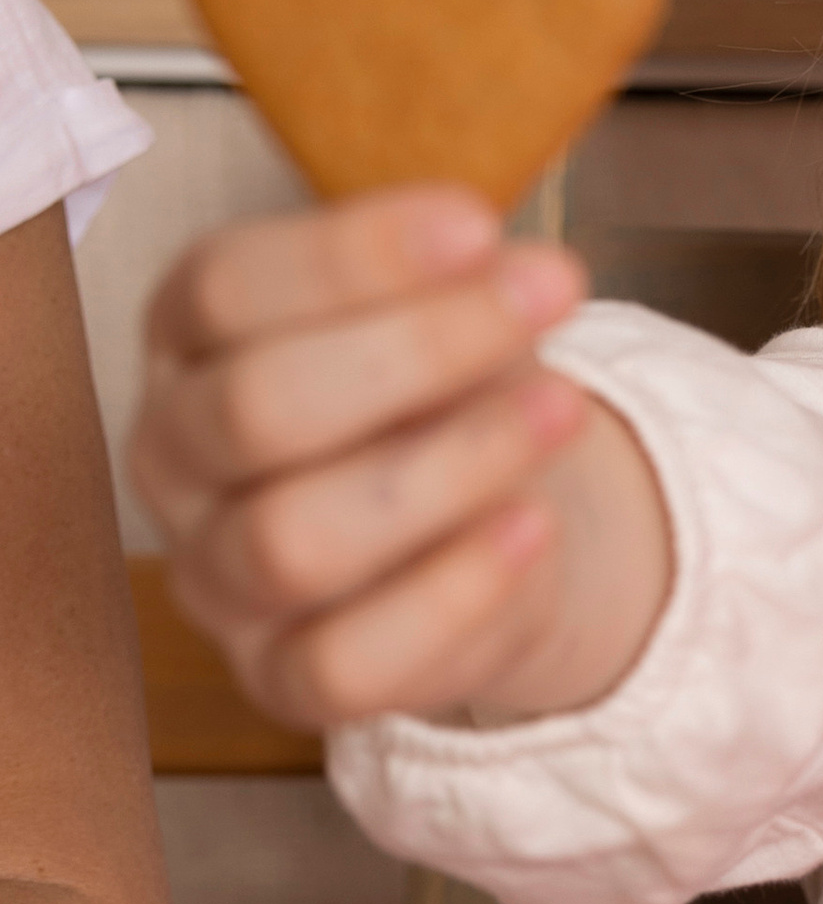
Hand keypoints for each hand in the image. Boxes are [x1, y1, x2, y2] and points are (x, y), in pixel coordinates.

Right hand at [132, 186, 672, 731]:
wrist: (487, 523)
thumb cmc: (441, 392)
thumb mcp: (442, 307)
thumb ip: (450, 280)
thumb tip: (505, 264)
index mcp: (190, 337)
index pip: (225, 287)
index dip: (354, 254)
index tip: (480, 225)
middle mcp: (178, 455)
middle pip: (253, 408)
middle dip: (417, 350)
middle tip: (549, 298)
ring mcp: (217, 576)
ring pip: (292, 540)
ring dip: (448, 470)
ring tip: (564, 411)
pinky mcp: (279, 678)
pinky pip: (344, 661)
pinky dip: (451, 593)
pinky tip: (534, 527)